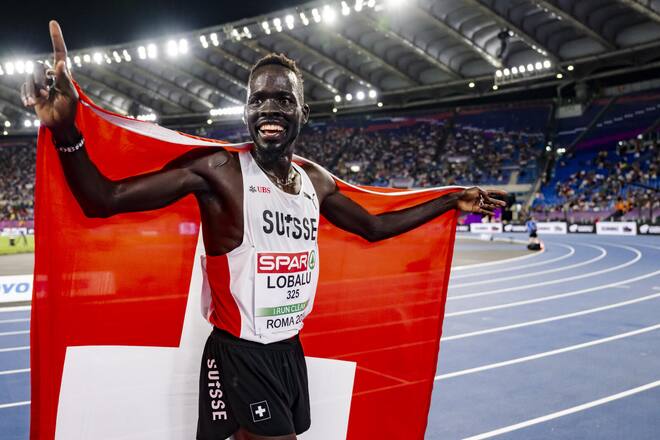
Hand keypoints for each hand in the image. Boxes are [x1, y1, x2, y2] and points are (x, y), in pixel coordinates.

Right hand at [20, 20, 78, 142]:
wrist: (59, 125)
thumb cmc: (69, 110)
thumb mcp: (70, 96)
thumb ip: (64, 79)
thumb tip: (61, 63)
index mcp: (63, 74)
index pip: (59, 52)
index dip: (56, 38)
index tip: (52, 22)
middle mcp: (50, 75)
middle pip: (38, 66)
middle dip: (39, 80)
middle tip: (46, 94)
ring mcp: (40, 83)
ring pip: (29, 77)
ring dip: (33, 90)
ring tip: (40, 101)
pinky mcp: (32, 91)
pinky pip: (24, 87)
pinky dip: (26, 95)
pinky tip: (31, 104)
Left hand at [456, 187, 506, 215]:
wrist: (457, 200)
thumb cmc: (465, 193)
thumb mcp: (475, 189)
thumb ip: (482, 191)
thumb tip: (488, 196)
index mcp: (481, 192)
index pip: (492, 192)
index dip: (498, 192)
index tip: (505, 193)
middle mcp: (481, 198)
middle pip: (491, 200)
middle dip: (498, 202)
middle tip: (504, 204)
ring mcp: (479, 204)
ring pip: (488, 206)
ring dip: (494, 206)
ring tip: (499, 207)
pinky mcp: (476, 209)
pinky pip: (484, 211)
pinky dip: (488, 212)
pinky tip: (493, 213)